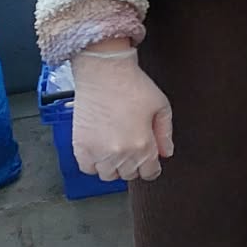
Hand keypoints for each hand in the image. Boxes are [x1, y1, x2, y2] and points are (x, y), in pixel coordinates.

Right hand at [70, 50, 172, 181]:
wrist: (104, 71)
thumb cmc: (133, 85)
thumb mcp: (161, 106)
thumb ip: (165, 133)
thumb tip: (166, 153)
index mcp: (142, 145)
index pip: (150, 173)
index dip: (152, 167)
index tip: (149, 160)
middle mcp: (120, 154)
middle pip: (129, 175)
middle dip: (134, 164)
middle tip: (132, 148)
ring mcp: (98, 152)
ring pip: (108, 175)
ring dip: (114, 166)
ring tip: (116, 149)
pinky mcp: (80, 146)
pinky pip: (87, 169)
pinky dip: (94, 164)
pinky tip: (100, 150)